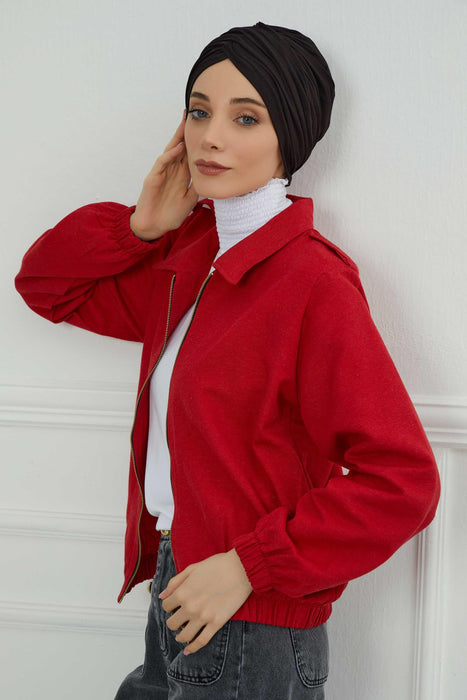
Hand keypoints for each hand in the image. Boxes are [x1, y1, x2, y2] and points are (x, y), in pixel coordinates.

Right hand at [130, 111, 198, 240]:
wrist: (154, 227)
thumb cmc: (170, 214)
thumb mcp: (190, 200)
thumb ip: (198, 187)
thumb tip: (211, 176)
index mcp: (180, 175)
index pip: (189, 153)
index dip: (196, 141)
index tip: (204, 127)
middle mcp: (171, 171)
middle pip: (179, 147)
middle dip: (185, 131)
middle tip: (192, 113)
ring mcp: (161, 173)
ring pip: (170, 151)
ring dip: (177, 137)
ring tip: (185, 122)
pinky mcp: (153, 179)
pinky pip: (162, 163)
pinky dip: (170, 155)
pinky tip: (177, 147)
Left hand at [160, 549, 252, 654]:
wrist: (240, 569)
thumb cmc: (217, 565)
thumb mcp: (192, 568)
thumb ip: (175, 582)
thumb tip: (162, 596)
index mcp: (182, 592)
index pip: (166, 606)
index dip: (169, 606)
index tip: (174, 606)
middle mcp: (190, 607)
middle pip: (172, 624)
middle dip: (174, 621)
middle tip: (179, 619)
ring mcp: (203, 617)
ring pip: (184, 636)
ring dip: (180, 637)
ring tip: (181, 635)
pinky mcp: (216, 623)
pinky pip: (201, 641)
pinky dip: (193, 648)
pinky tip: (188, 650)